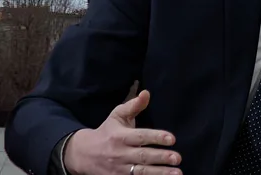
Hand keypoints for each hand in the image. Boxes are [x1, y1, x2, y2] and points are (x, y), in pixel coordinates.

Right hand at [63, 90, 181, 174]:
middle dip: (161, 158)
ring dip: (160, 173)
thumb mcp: (117, 116)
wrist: (82, 154)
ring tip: (177, 172)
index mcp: (120, 136)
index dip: (156, 137)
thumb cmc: (106, 132)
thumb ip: (133, 105)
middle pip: (143, 156)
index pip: (141, 137)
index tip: (172, 139)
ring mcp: (118, 169)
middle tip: (177, 158)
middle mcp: (120, 153)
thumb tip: (146, 93)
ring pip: (141, 172)